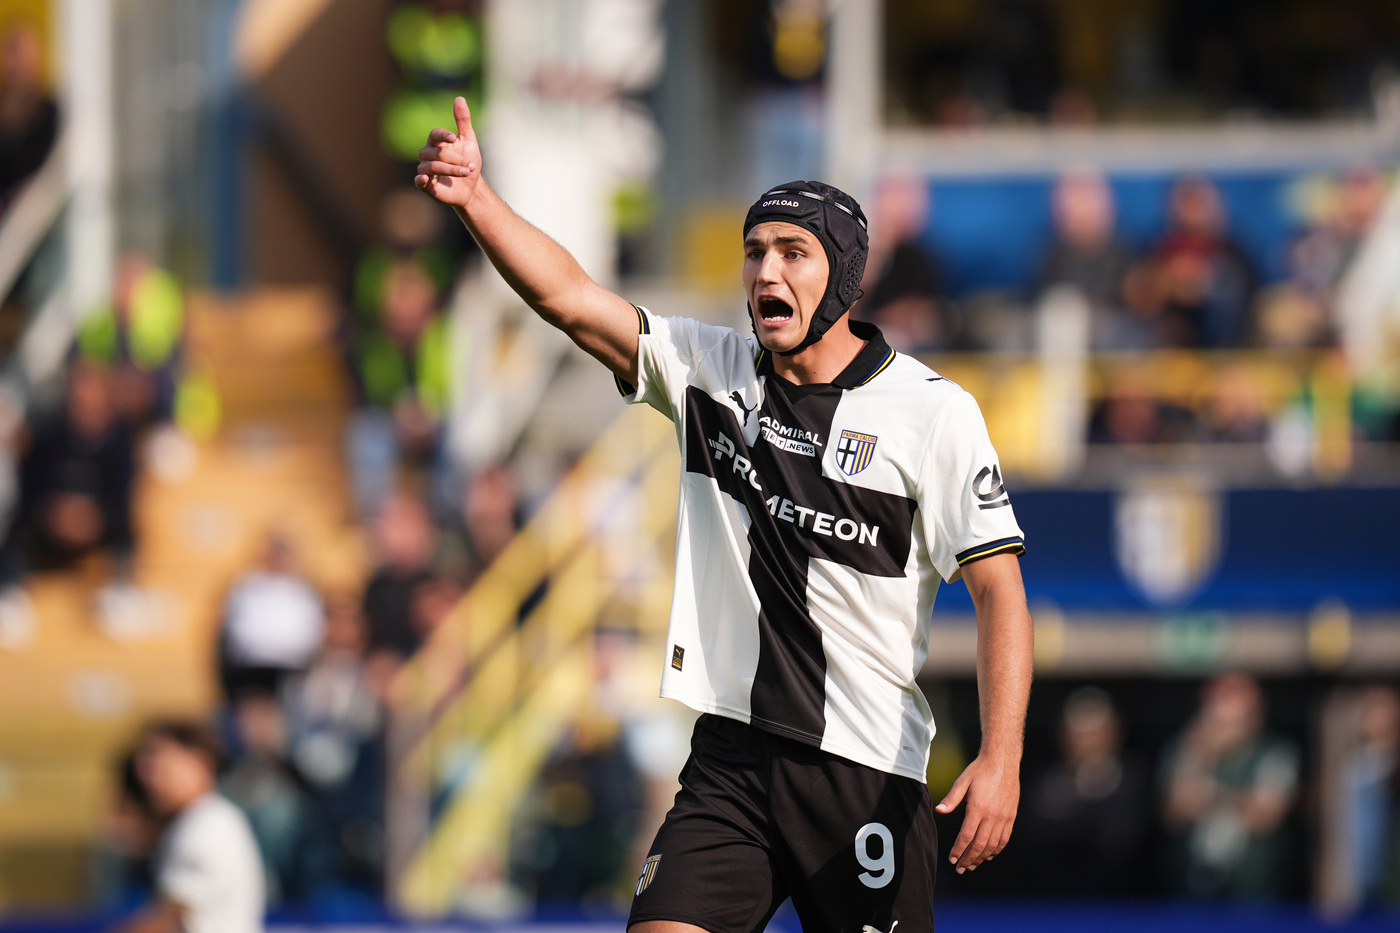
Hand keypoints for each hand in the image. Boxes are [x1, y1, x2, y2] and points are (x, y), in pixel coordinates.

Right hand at [415, 96, 482, 208]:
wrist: (472, 188)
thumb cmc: (469, 163)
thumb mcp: (469, 141)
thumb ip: (463, 121)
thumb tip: (459, 98)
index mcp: (437, 143)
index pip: (434, 134)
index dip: (443, 135)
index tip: (454, 138)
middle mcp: (428, 155)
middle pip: (436, 152)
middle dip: (455, 159)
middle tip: (470, 166)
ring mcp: (426, 170)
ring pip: (432, 166)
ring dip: (450, 170)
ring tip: (466, 173)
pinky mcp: (425, 185)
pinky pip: (418, 180)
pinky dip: (420, 179)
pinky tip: (426, 179)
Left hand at [935, 752, 1019, 873]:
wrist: (1003, 761)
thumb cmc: (980, 770)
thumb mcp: (962, 781)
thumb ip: (951, 798)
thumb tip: (939, 811)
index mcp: (978, 807)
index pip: (967, 836)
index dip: (959, 850)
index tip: (952, 859)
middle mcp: (992, 815)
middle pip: (980, 845)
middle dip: (969, 859)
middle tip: (960, 868)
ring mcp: (1003, 817)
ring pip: (993, 845)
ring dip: (982, 857)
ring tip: (972, 865)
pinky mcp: (1011, 816)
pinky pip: (1004, 838)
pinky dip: (996, 850)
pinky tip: (988, 855)